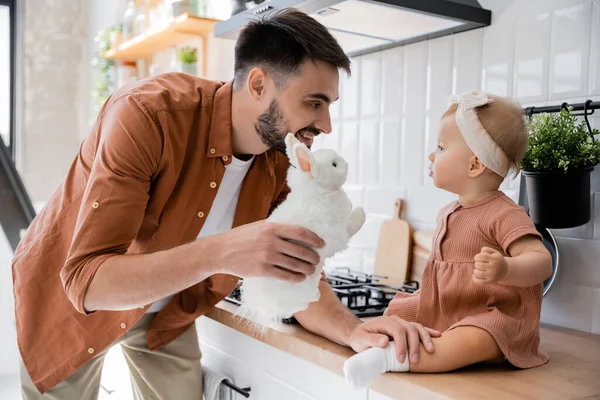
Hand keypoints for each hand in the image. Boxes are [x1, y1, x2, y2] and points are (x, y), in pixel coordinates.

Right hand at [210, 221, 324, 281]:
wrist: (221, 251)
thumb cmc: (240, 237)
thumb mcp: (258, 226)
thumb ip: (275, 227)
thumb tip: (295, 230)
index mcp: (272, 227)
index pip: (300, 233)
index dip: (314, 239)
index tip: (321, 244)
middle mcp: (271, 241)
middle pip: (301, 250)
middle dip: (313, 257)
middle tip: (317, 260)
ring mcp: (267, 256)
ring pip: (295, 265)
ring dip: (307, 269)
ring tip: (311, 270)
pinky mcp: (262, 270)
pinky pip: (285, 275)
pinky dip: (296, 277)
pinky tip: (300, 277)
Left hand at [348, 316, 440, 363]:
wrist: (360, 333)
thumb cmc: (360, 337)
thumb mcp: (361, 339)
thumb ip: (372, 340)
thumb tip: (385, 341)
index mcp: (384, 321)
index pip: (397, 331)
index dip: (401, 345)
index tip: (401, 359)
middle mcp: (395, 319)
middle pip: (409, 329)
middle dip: (414, 345)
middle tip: (414, 361)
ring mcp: (401, 322)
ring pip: (417, 327)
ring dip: (425, 338)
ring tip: (431, 351)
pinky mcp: (406, 327)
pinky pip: (419, 328)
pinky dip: (428, 331)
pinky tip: (438, 335)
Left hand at [473, 247, 507, 283]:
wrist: (505, 270)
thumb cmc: (495, 260)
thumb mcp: (494, 252)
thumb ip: (486, 249)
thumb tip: (481, 252)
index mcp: (495, 259)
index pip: (480, 257)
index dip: (477, 257)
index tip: (479, 258)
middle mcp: (494, 267)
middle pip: (478, 265)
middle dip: (477, 263)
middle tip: (480, 264)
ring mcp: (492, 275)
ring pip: (477, 273)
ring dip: (475, 271)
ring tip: (478, 269)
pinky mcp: (490, 281)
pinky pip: (480, 282)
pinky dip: (475, 279)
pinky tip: (475, 276)